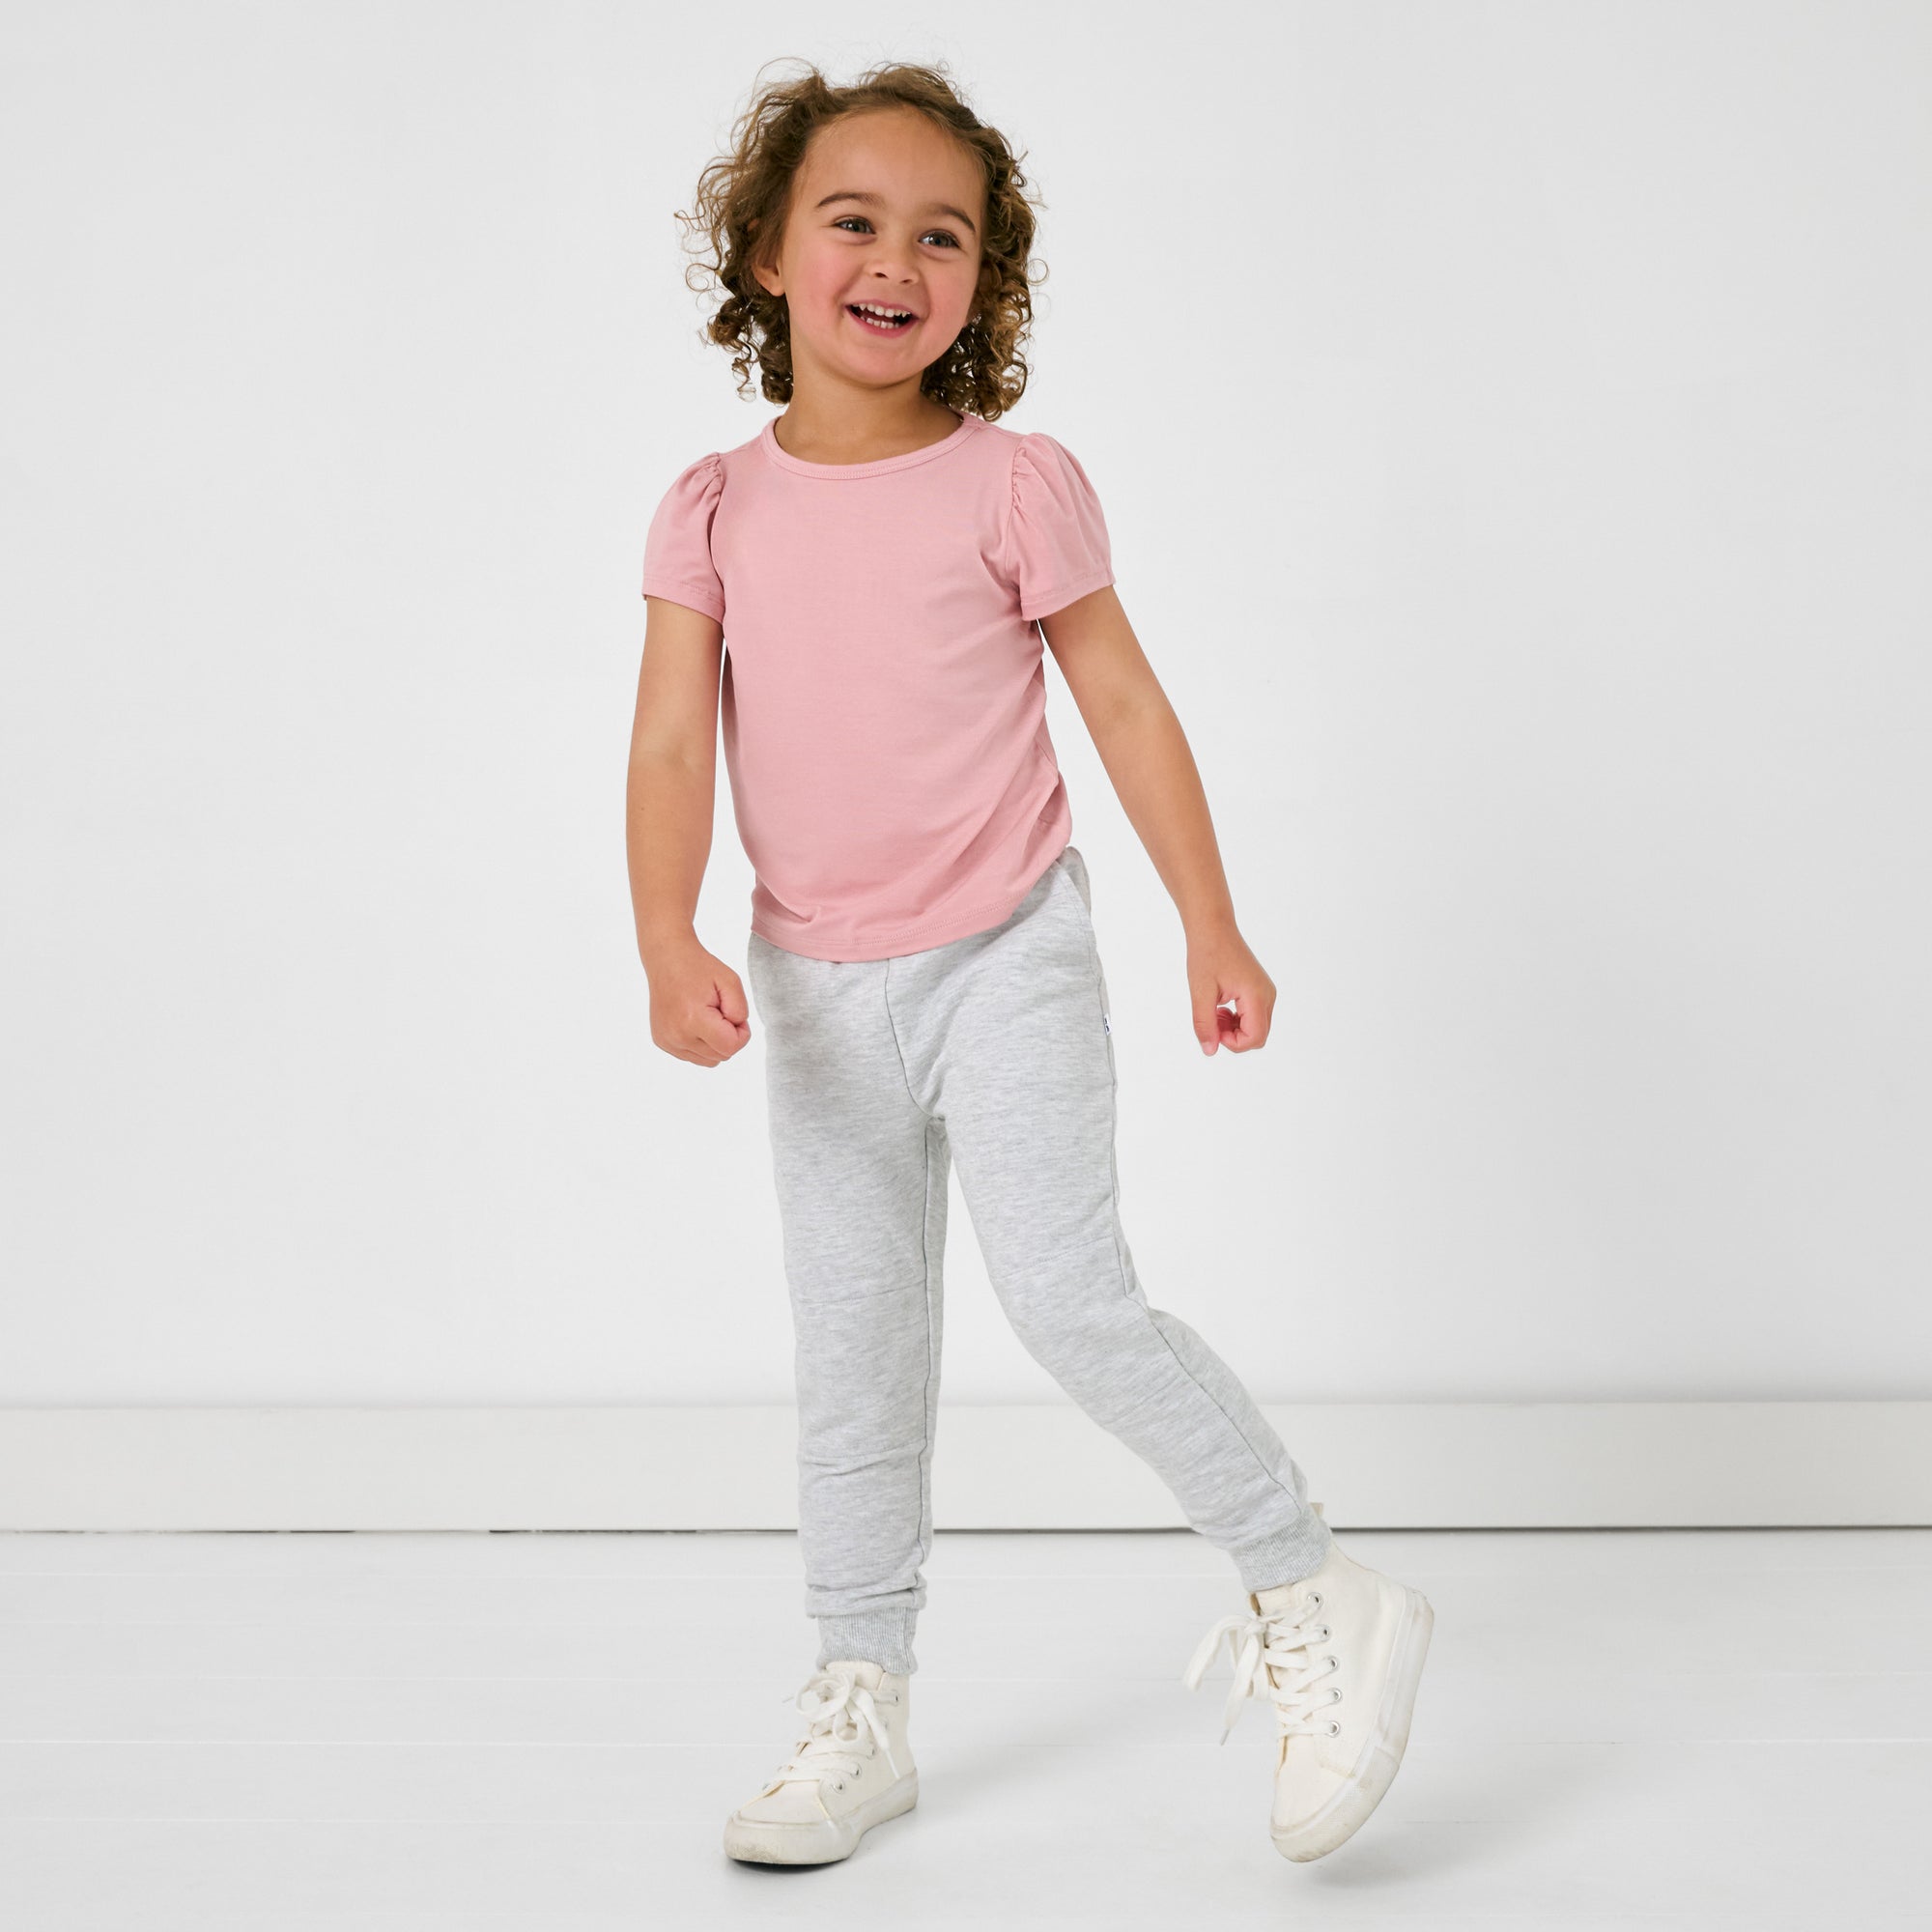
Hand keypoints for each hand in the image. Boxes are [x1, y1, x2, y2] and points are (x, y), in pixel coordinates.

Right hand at [646, 936, 751, 1065]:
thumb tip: (736, 1033)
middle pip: (720, 1056)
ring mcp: (667, 1041)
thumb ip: (740, 1011)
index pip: (731, 1047)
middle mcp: (676, 1035)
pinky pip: (693, 1056)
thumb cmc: (699, 968)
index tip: (733, 1013)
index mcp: (693, 1020)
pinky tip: (694, 1022)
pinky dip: (700, 1043)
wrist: (668, 959)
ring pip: (708, 1060)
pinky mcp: (662, 1042)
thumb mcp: (731, 981)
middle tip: (720, 1011)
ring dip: (714, 1043)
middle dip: (728, 1037)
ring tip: (707, 1017)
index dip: (741, 1033)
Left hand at [1186, 925, 1274, 1054]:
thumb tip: (1210, 1051)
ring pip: (1256, 1028)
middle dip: (1233, 1037)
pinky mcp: (1260, 990)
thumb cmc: (1207, 954)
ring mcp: (1266, 993)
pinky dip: (1237, 1019)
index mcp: (1257, 995)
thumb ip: (1205, 1023)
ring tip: (1214, 1010)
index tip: (1213, 1028)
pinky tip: (1221, 1006)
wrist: (1213, 928)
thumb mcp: (1200, 992)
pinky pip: (1254, 1016)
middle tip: (1212, 1019)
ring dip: (1233, 1028)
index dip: (1233, 1043)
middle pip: (1258, 1036)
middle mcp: (1268, 995)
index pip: (1255, 1038)